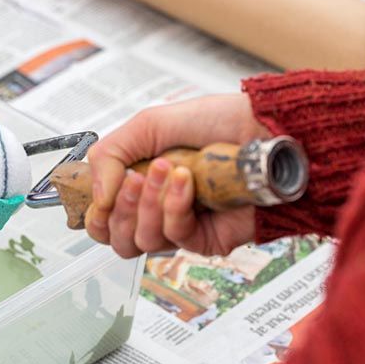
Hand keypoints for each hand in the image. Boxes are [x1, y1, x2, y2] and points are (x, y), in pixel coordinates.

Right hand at [86, 94, 270, 256]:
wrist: (270, 132)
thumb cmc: (222, 122)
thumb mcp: (151, 123)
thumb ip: (109, 154)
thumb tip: (96, 196)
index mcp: (139, 182)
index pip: (101, 216)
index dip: (94, 210)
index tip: (100, 191)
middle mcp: (155, 207)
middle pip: (113, 236)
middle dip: (119, 207)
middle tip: (134, 178)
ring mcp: (179, 225)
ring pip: (139, 241)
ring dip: (147, 205)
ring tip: (170, 170)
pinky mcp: (203, 240)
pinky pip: (174, 237)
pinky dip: (175, 207)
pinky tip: (189, 183)